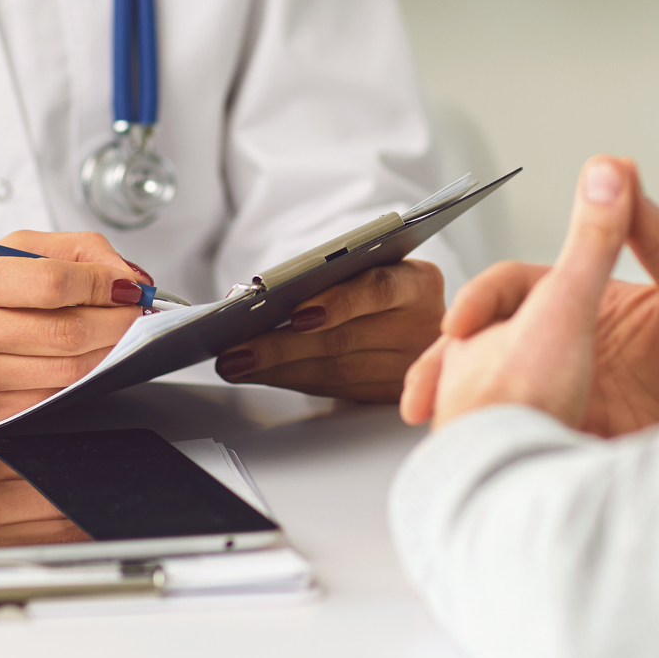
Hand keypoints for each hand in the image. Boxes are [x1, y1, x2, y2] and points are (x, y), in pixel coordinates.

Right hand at [0, 229, 149, 432]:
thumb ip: (64, 251)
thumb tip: (124, 272)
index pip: (54, 282)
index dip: (105, 283)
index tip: (130, 284)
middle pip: (68, 330)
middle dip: (119, 321)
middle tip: (138, 312)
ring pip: (67, 370)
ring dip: (109, 352)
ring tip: (121, 335)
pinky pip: (51, 399)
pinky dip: (82, 381)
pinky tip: (89, 363)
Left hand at [213, 258, 444, 402]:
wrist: (419, 313)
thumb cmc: (383, 279)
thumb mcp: (371, 263)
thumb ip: (335, 272)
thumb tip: (269, 294)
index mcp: (419, 282)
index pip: (379, 289)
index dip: (339, 302)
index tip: (297, 314)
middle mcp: (422, 327)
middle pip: (346, 339)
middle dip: (283, 346)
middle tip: (236, 348)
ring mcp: (410, 366)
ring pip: (336, 373)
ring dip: (279, 370)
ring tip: (236, 363)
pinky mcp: (392, 394)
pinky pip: (335, 390)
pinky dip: (294, 380)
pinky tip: (261, 374)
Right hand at [401, 157, 658, 434]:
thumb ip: (655, 230)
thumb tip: (614, 167)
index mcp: (589, 305)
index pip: (514, 294)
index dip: (481, 307)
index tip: (460, 330)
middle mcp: (573, 351)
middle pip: (490, 353)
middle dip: (447, 373)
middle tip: (422, 399)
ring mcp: (573, 403)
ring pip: (501, 404)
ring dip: (468, 419)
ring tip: (448, 443)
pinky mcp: (582, 448)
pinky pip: (531, 452)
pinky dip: (502, 460)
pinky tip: (487, 474)